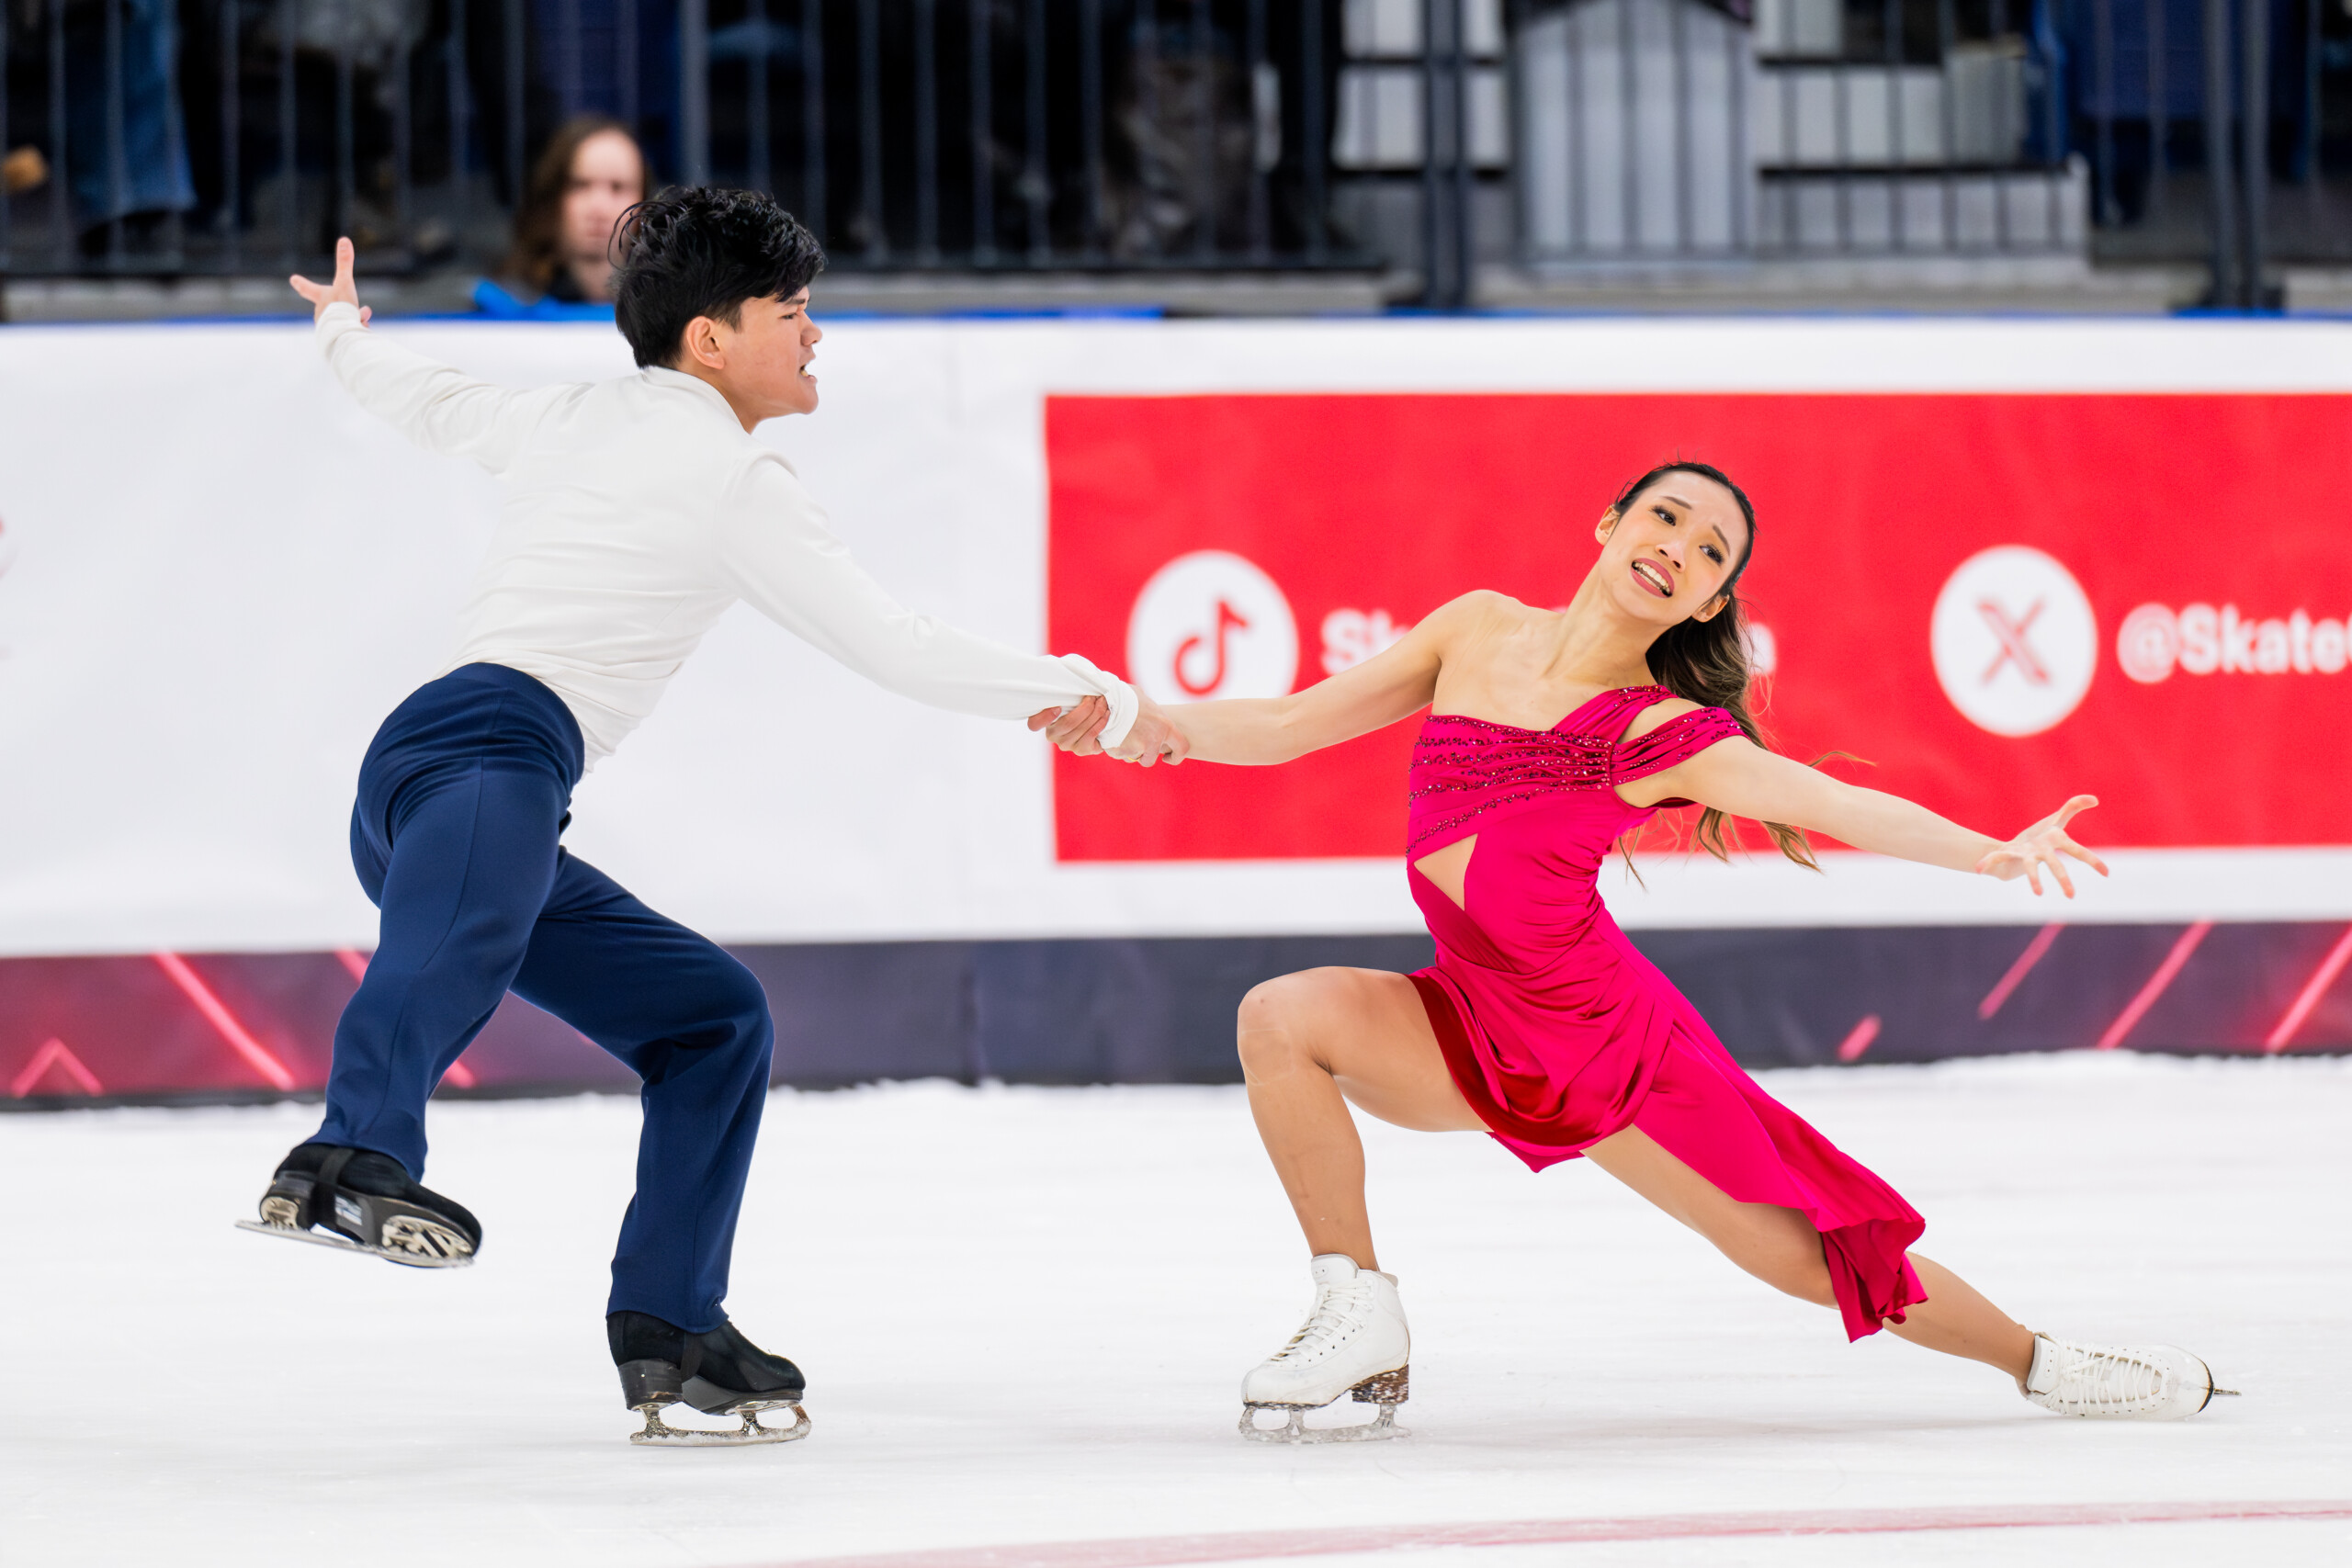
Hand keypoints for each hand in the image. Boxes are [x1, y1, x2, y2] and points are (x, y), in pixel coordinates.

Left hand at [290, 236, 370, 325]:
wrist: (343, 333)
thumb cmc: (341, 306)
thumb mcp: (344, 282)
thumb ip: (344, 262)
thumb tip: (344, 239)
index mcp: (321, 298)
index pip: (308, 288)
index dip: (301, 283)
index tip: (293, 279)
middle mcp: (321, 312)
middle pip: (332, 307)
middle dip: (346, 307)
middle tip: (356, 309)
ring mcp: (327, 327)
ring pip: (342, 319)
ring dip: (354, 318)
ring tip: (360, 321)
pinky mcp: (335, 340)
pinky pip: (347, 331)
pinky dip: (356, 328)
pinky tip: (361, 330)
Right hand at [1028, 697, 1109, 754]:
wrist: (1098, 723)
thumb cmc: (1080, 706)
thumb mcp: (1070, 698)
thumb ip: (1065, 693)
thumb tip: (1069, 675)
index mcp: (1045, 721)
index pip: (1034, 724)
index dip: (1044, 717)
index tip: (1058, 707)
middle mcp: (1053, 735)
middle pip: (1068, 723)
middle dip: (1085, 707)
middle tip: (1094, 697)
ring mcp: (1066, 744)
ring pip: (1082, 727)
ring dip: (1097, 712)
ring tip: (1103, 702)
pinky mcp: (1080, 750)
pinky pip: (1092, 734)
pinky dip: (1101, 721)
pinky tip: (1106, 713)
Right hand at [1107, 694, 1187, 767]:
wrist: (1106, 698)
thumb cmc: (1126, 696)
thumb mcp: (1145, 701)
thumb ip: (1152, 712)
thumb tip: (1150, 711)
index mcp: (1165, 726)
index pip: (1182, 748)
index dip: (1176, 756)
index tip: (1167, 758)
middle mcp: (1155, 739)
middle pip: (1151, 759)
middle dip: (1144, 756)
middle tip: (1135, 744)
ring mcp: (1138, 748)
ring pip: (1133, 757)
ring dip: (1128, 750)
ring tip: (1120, 733)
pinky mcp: (1122, 752)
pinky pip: (1119, 755)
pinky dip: (1116, 748)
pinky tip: (1112, 734)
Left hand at [1976, 795, 2109, 896]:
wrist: (2013, 851)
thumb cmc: (2039, 838)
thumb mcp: (2056, 820)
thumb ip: (2073, 807)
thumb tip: (2094, 799)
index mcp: (2055, 844)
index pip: (2078, 852)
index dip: (2093, 861)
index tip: (2107, 874)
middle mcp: (2042, 854)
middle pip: (2055, 865)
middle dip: (2063, 879)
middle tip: (2071, 896)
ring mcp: (2025, 856)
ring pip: (2029, 868)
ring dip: (2033, 879)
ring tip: (2038, 893)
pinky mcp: (2007, 855)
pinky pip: (1997, 857)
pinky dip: (1988, 862)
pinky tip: (1980, 868)